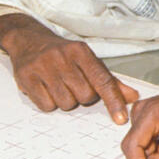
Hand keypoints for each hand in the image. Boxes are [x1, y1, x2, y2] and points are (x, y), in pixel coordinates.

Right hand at [0, 13, 137, 122]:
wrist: (29, 40)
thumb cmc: (63, 54)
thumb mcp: (87, 61)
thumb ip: (109, 81)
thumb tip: (132, 97)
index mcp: (81, 52)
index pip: (102, 80)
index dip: (113, 101)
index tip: (120, 119)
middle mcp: (63, 57)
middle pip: (85, 96)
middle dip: (82, 97)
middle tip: (73, 85)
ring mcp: (44, 67)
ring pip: (66, 104)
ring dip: (65, 101)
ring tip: (58, 85)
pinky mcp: (27, 78)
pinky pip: (46, 106)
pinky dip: (48, 103)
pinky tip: (45, 88)